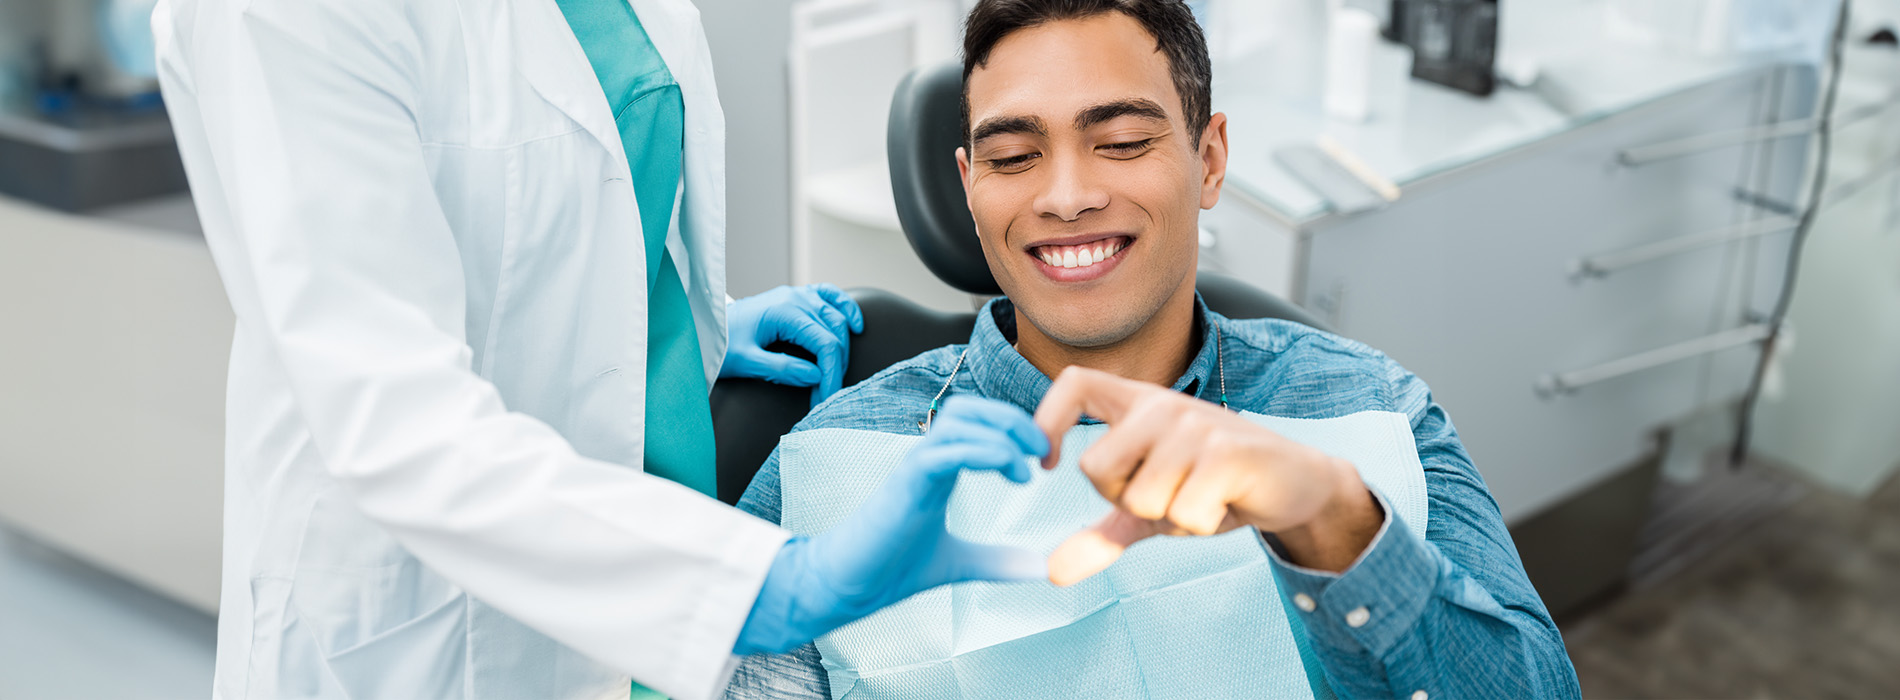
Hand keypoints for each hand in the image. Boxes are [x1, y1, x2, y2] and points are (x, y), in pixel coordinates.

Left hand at [723, 284, 864, 406]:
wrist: (704, 325)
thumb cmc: (721, 343)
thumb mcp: (746, 361)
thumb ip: (781, 368)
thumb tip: (816, 376)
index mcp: (785, 311)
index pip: (825, 344)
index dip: (831, 374)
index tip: (826, 399)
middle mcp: (796, 298)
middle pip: (835, 333)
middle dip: (835, 367)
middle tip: (824, 397)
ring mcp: (798, 295)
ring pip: (836, 318)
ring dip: (841, 348)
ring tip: (832, 377)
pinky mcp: (797, 297)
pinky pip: (830, 296)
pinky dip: (846, 309)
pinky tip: (856, 326)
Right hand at [733, 396, 1049, 654]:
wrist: (846, 586)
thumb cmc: (891, 568)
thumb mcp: (959, 563)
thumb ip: (997, 561)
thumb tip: (1040, 568)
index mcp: (938, 468)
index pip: (975, 422)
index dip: (1013, 428)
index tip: (1043, 458)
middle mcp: (926, 459)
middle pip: (968, 408)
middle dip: (1012, 419)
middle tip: (1043, 451)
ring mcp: (914, 467)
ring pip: (958, 420)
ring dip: (1002, 432)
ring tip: (1028, 466)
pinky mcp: (906, 483)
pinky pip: (945, 451)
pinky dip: (983, 452)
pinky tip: (1011, 472)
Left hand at [1033, 366, 1381, 585]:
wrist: (1296, 483)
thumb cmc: (1216, 486)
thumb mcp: (1152, 508)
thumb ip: (1102, 533)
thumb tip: (1052, 572)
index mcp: (1138, 404)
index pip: (1075, 384)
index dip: (1046, 419)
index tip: (1048, 463)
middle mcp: (1162, 405)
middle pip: (1095, 468)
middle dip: (1124, 502)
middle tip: (1167, 496)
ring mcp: (1195, 426)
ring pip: (1140, 499)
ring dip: (1170, 518)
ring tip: (1202, 498)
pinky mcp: (1227, 453)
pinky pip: (1182, 513)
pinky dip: (1200, 524)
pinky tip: (1224, 503)